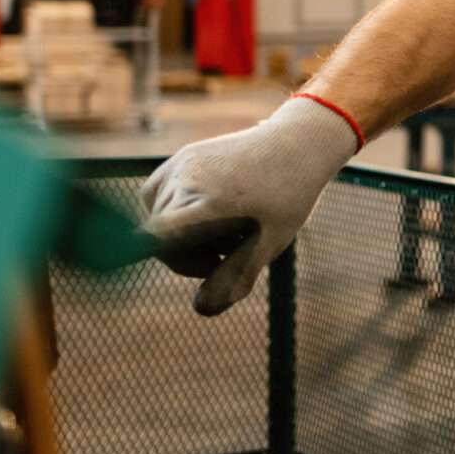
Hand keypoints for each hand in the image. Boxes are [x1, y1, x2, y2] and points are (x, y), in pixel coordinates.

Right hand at [140, 97, 359, 315]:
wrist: (297, 144)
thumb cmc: (288, 197)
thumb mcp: (270, 243)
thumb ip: (234, 276)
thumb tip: (200, 309)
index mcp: (211, 204)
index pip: (159, 238)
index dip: (156, 257)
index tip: (175, 262)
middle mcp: (188, 180)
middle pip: (164, 239)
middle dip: (193, 256)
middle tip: (233, 247)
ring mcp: (180, 165)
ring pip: (159, 219)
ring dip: (186, 233)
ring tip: (227, 225)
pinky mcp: (180, 157)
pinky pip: (159, 196)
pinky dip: (177, 212)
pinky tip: (210, 210)